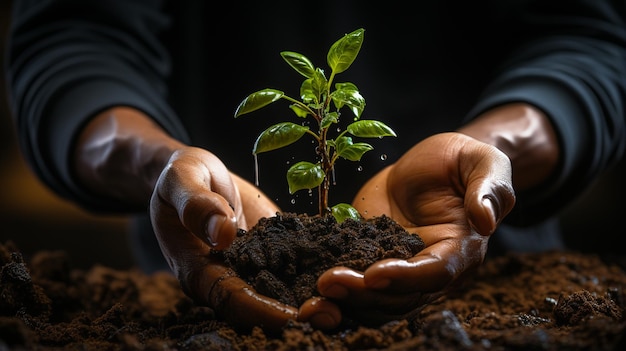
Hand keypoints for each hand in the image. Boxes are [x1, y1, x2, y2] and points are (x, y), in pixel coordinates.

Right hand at [74, 107, 341, 330]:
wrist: (197, 173)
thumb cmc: (182, 176)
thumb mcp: (182, 180)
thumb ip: (196, 205)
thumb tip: (223, 234)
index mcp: (200, 270)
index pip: (230, 298)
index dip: (259, 310)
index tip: (291, 316)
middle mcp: (230, 277)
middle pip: (262, 305)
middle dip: (297, 314)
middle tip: (333, 315)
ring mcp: (255, 266)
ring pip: (285, 290)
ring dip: (316, 298)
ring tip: (351, 302)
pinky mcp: (275, 251)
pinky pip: (297, 264)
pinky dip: (323, 269)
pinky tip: (354, 270)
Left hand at [316, 132, 515, 323]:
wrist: (430, 163)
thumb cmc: (461, 161)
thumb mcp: (483, 162)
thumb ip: (489, 188)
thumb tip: (486, 219)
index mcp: (459, 250)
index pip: (435, 273)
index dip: (406, 277)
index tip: (374, 273)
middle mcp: (427, 268)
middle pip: (399, 297)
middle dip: (363, 295)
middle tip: (327, 284)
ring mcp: (395, 266)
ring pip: (373, 300)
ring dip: (343, 303)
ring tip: (310, 301)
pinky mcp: (368, 257)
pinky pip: (353, 282)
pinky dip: (332, 293)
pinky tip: (305, 293)